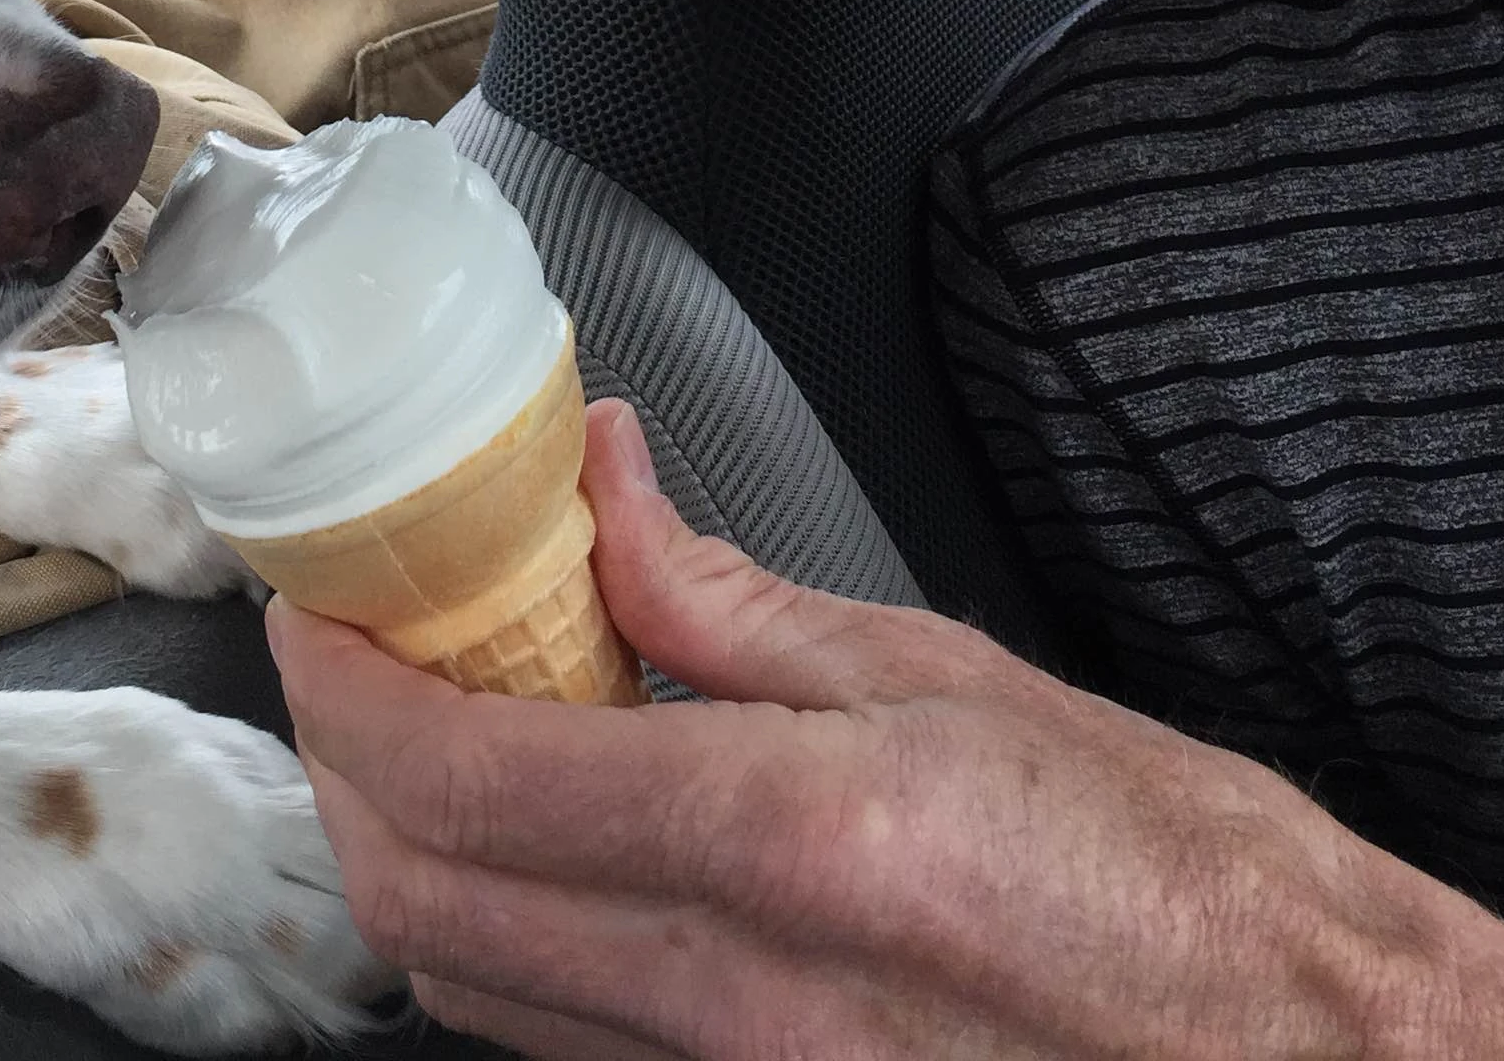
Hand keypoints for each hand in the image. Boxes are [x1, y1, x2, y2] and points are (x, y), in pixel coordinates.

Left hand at [267, 399, 1503, 1060]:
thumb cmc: (1185, 882)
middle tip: (352, 654)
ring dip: (407, 853)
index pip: (466, 774)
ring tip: (432, 729)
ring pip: (466, 987)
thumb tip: (606, 497)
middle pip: (420, 899)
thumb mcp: (963, 680)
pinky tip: (541, 846)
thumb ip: (740, 600)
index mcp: (792, 844)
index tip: (319, 608)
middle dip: (344, 768)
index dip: (345, 685)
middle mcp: (735, 996)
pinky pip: (557, 1043)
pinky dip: (498, 939)